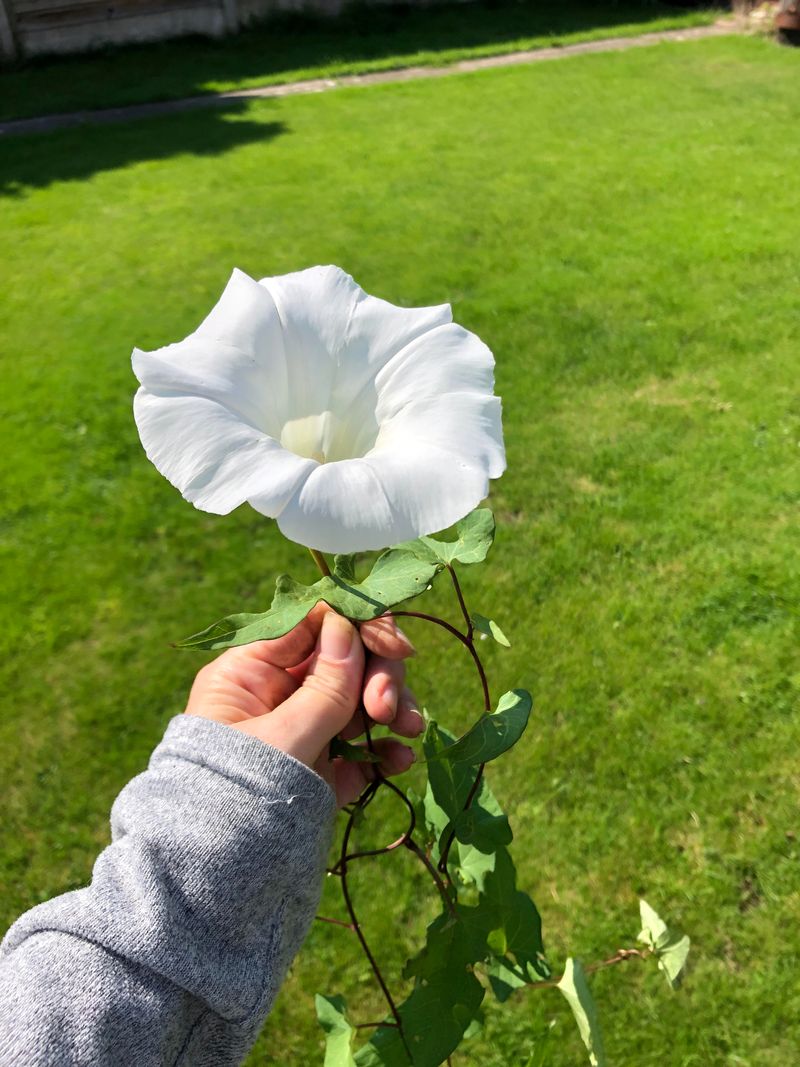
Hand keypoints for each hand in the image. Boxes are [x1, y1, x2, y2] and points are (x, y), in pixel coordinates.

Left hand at [184, 604, 423, 805]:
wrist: (211, 885)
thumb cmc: (233, 799)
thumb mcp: (281, 737)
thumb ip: (323, 686)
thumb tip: (346, 626)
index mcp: (251, 671)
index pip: (312, 626)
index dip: (358, 628)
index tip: (396, 648)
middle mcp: (277, 694)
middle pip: (343, 659)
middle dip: (376, 677)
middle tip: (387, 709)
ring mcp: (301, 732)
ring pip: (359, 700)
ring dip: (391, 708)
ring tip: (409, 730)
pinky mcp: (320, 771)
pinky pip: (362, 748)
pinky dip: (385, 750)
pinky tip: (402, 759)